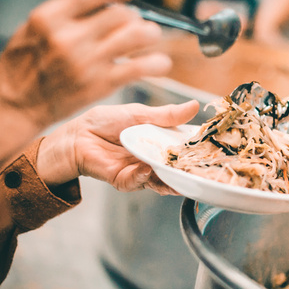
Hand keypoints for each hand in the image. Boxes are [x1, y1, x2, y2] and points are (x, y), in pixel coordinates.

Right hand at [0, 0, 170, 166]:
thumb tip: (104, 1)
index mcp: (49, 17)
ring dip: (149, 34)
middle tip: (135, 23)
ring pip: (135, 36)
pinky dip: (155, 64)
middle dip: (134, 16)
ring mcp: (87, 61)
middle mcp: (69, 37)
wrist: (15, 106)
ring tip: (150, 36)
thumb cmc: (22, 67)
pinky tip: (160, 63)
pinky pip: (138, 68)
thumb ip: (64, 14)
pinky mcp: (100, 84)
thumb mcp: (32, 29)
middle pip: (121, 14)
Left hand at [35, 100, 199, 193]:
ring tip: (178, 174)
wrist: (78, 135)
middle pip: (175, 169)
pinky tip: (147, 169)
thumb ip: (166, 115)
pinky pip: (137, 182)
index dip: (195, 150)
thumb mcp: (140, 114)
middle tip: (201, 169)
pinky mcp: (123, 179)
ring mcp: (139, 172)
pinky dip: (143, 176)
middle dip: (188, 171)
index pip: (182, 148)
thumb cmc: (105, 122)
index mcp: (159, 142)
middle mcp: (152, 160)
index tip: (210, 148)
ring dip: (169, 179)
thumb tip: (194, 106)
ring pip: (160, 180)